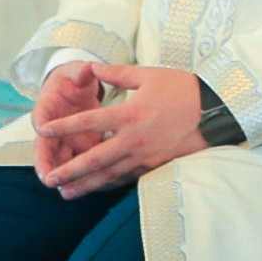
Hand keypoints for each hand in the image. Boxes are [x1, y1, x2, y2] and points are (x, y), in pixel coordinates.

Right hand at [31, 60, 105, 178]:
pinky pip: (77, 163)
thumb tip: (87, 69)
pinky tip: (90, 186)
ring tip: (66, 191)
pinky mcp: (77, 148)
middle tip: (48, 178)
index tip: (42, 129)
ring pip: (59, 162)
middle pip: (44, 148)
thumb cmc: (74, 80)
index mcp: (48, 107)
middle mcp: (52, 128)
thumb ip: (81, 73)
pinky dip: (82, 175)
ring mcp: (63, 140)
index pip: (41, 115)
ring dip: (62, 176)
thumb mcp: (77, 72)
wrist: (77, 89)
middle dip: (45, 164)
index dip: (42, 122)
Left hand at [33, 63, 209, 199]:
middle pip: (94, 159)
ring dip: (86, 185)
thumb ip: (118, 73)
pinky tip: (98, 189)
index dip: (64, 126)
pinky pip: (128, 178)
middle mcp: (133, 139)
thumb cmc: (184, 89)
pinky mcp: (157, 166)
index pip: (89, 122)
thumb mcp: (149, 75)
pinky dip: (110, 184)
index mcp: (129, 114)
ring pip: (110, 175)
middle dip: (70, 171)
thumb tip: (95, 68)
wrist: (217, 112)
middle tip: (49, 180)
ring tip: (67, 193)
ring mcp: (145, 156)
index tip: (44, 131)